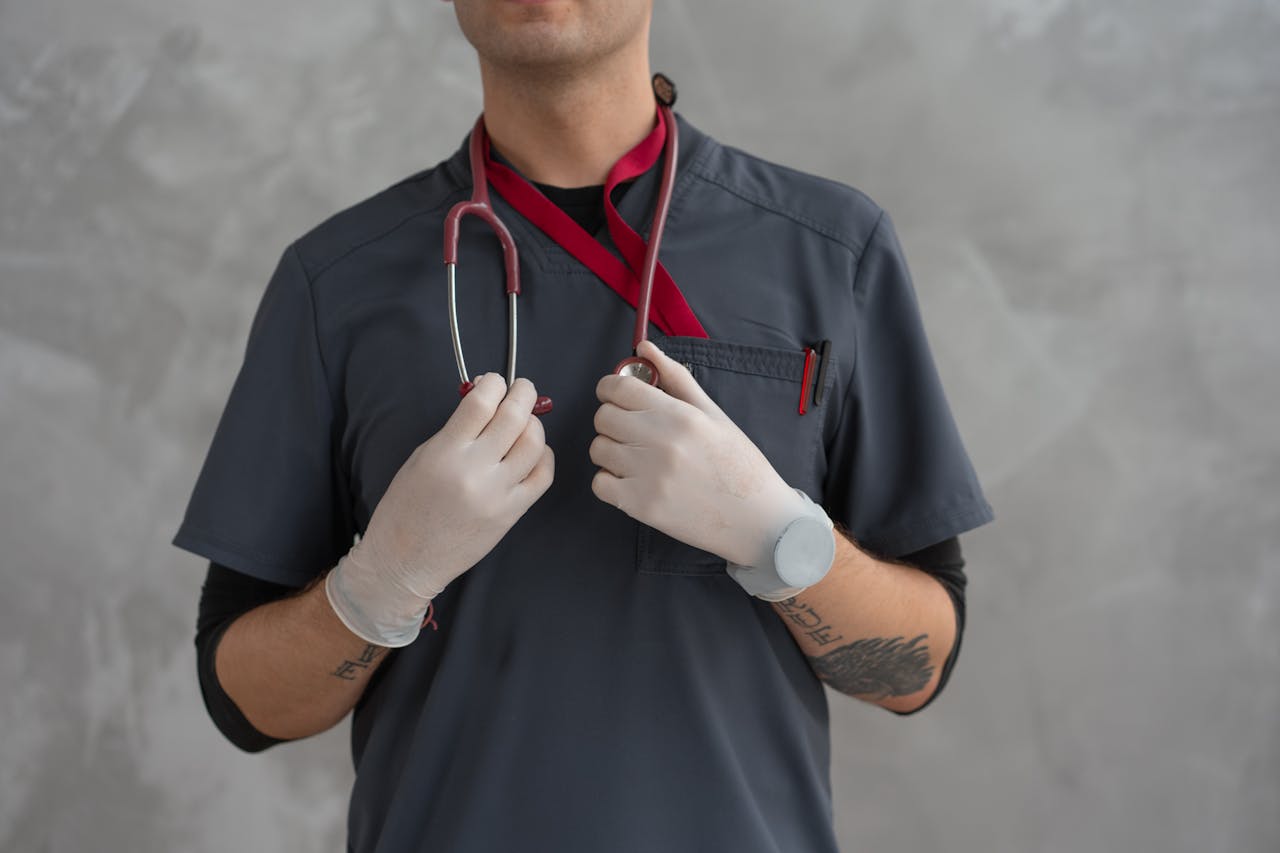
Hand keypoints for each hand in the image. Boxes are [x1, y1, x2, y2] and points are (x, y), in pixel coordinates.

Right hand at [327, 373, 554, 645]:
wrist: (405, 561)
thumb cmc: (406, 508)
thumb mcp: (421, 458)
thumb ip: (455, 430)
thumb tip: (485, 401)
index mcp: (445, 453)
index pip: (481, 403)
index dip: (494, 384)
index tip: (495, 381)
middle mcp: (474, 472)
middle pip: (514, 418)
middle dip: (523, 394)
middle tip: (523, 389)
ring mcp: (497, 495)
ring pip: (534, 444)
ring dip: (534, 424)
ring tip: (526, 421)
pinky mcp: (511, 514)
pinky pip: (542, 477)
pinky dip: (543, 457)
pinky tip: (533, 452)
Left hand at [590, 340, 806, 567]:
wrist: (758, 519)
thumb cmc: (738, 464)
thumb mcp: (714, 415)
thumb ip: (677, 379)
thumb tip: (644, 349)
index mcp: (679, 415)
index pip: (618, 388)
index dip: (610, 388)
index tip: (616, 395)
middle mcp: (661, 443)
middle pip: (603, 417)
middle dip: (612, 419)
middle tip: (632, 430)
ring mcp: (649, 477)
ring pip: (599, 450)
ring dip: (611, 451)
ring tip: (637, 458)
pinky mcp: (642, 507)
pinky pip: (599, 485)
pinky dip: (610, 483)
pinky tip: (633, 482)